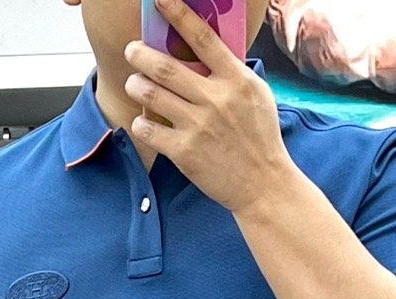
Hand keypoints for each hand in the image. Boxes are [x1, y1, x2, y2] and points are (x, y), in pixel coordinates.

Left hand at [123, 0, 294, 212]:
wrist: (263, 184)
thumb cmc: (260, 139)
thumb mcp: (257, 95)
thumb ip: (232, 73)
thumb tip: (206, 49)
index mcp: (236, 80)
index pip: (203, 38)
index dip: (178, 13)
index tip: (159, 0)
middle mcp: (216, 100)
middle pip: (165, 66)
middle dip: (140, 54)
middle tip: (132, 51)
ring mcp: (198, 126)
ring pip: (151, 94)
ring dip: (136, 85)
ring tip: (135, 84)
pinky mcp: (184, 152)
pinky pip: (148, 129)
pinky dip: (140, 122)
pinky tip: (144, 121)